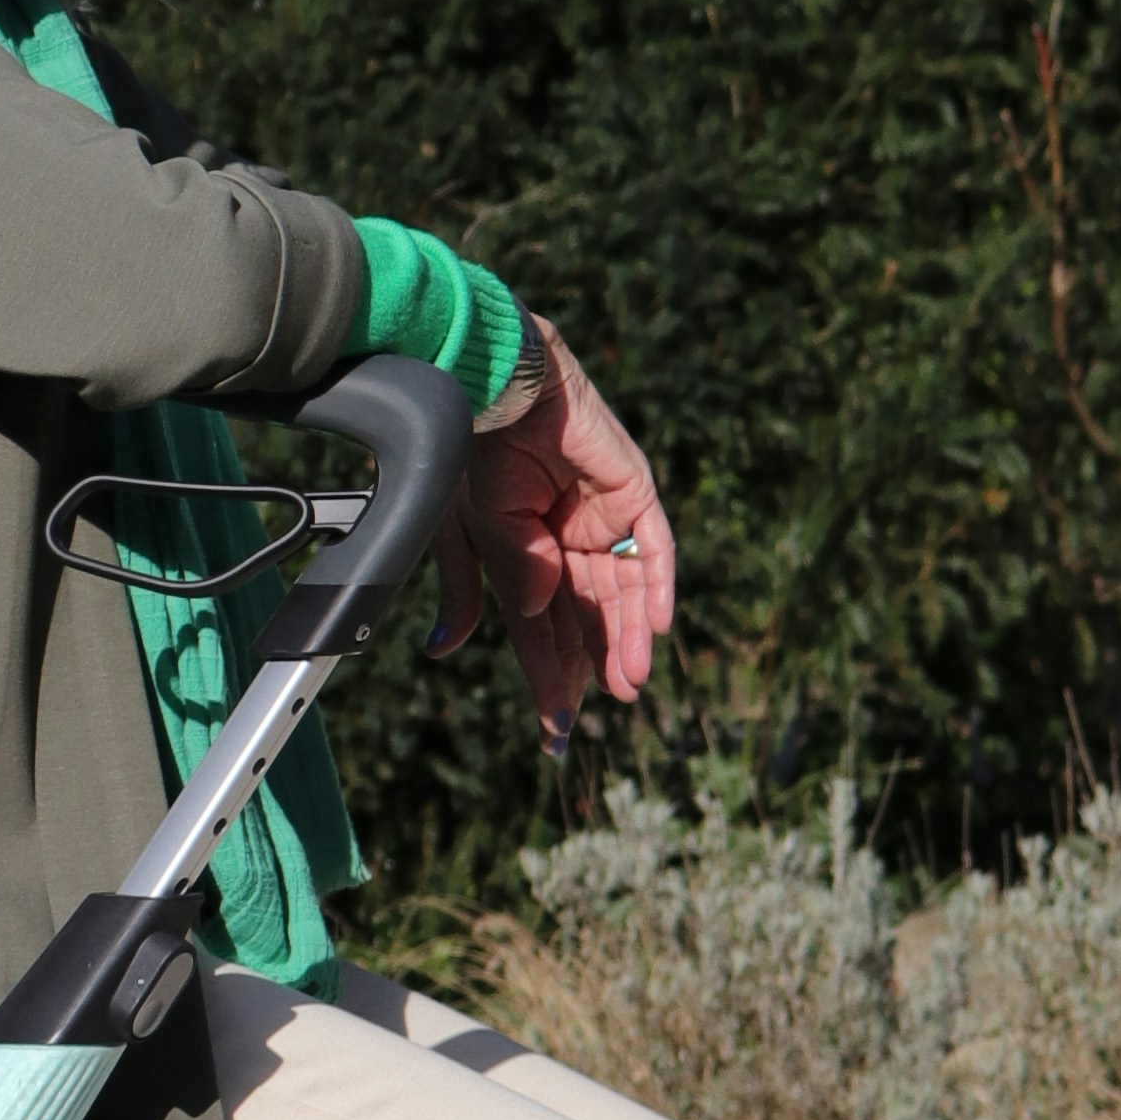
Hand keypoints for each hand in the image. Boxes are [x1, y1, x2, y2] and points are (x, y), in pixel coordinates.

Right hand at [434, 317, 675, 746]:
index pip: (545, 625)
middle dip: (597, 661)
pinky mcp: (633, 489)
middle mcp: (569, 538)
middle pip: (591, 613)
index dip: (551, 674)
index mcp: (527, 552)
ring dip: (630, 637)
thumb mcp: (461, 537)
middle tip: (604, 707)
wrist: (488, 390)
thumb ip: (471, 593)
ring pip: (627, 590)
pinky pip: (655, 548)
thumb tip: (469, 644)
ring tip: (631, 682)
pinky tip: (659, 628)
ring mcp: (605, 515)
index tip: (556, 729)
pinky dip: (659, 587)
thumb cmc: (467, 455)